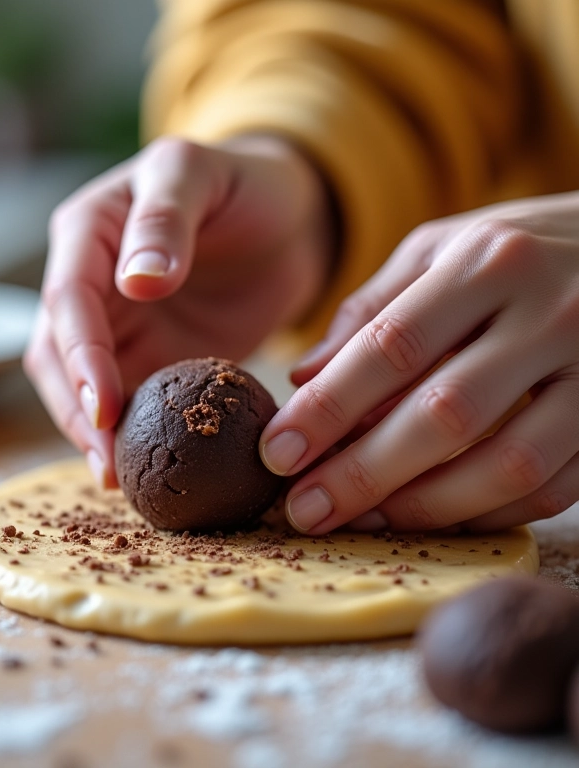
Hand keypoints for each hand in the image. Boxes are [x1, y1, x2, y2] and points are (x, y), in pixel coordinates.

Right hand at [25, 135, 332, 486]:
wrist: (284, 219)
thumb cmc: (243, 182)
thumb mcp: (200, 175)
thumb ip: (166, 219)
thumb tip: (136, 282)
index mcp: (89, 231)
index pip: (68, 298)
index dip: (80, 355)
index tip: (106, 407)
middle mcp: (92, 282)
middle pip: (58, 353)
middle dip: (77, 409)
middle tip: (107, 465)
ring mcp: (118, 324)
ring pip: (82, 385)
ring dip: (93, 433)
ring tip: (120, 479)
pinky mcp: (150, 356)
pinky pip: (130, 399)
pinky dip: (131, 433)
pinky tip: (146, 464)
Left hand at [260, 191, 578, 533]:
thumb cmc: (513, 251)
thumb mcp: (438, 252)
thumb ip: (371, 312)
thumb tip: (303, 378)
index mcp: (487, 262)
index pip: (391, 345)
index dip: (328, 407)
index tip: (277, 452)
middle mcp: (549, 314)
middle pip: (444, 414)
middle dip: (363, 473)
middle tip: (304, 509)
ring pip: (506, 464)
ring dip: (423, 506)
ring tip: (360, 519)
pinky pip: (551, 486)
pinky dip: (484, 512)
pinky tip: (429, 516)